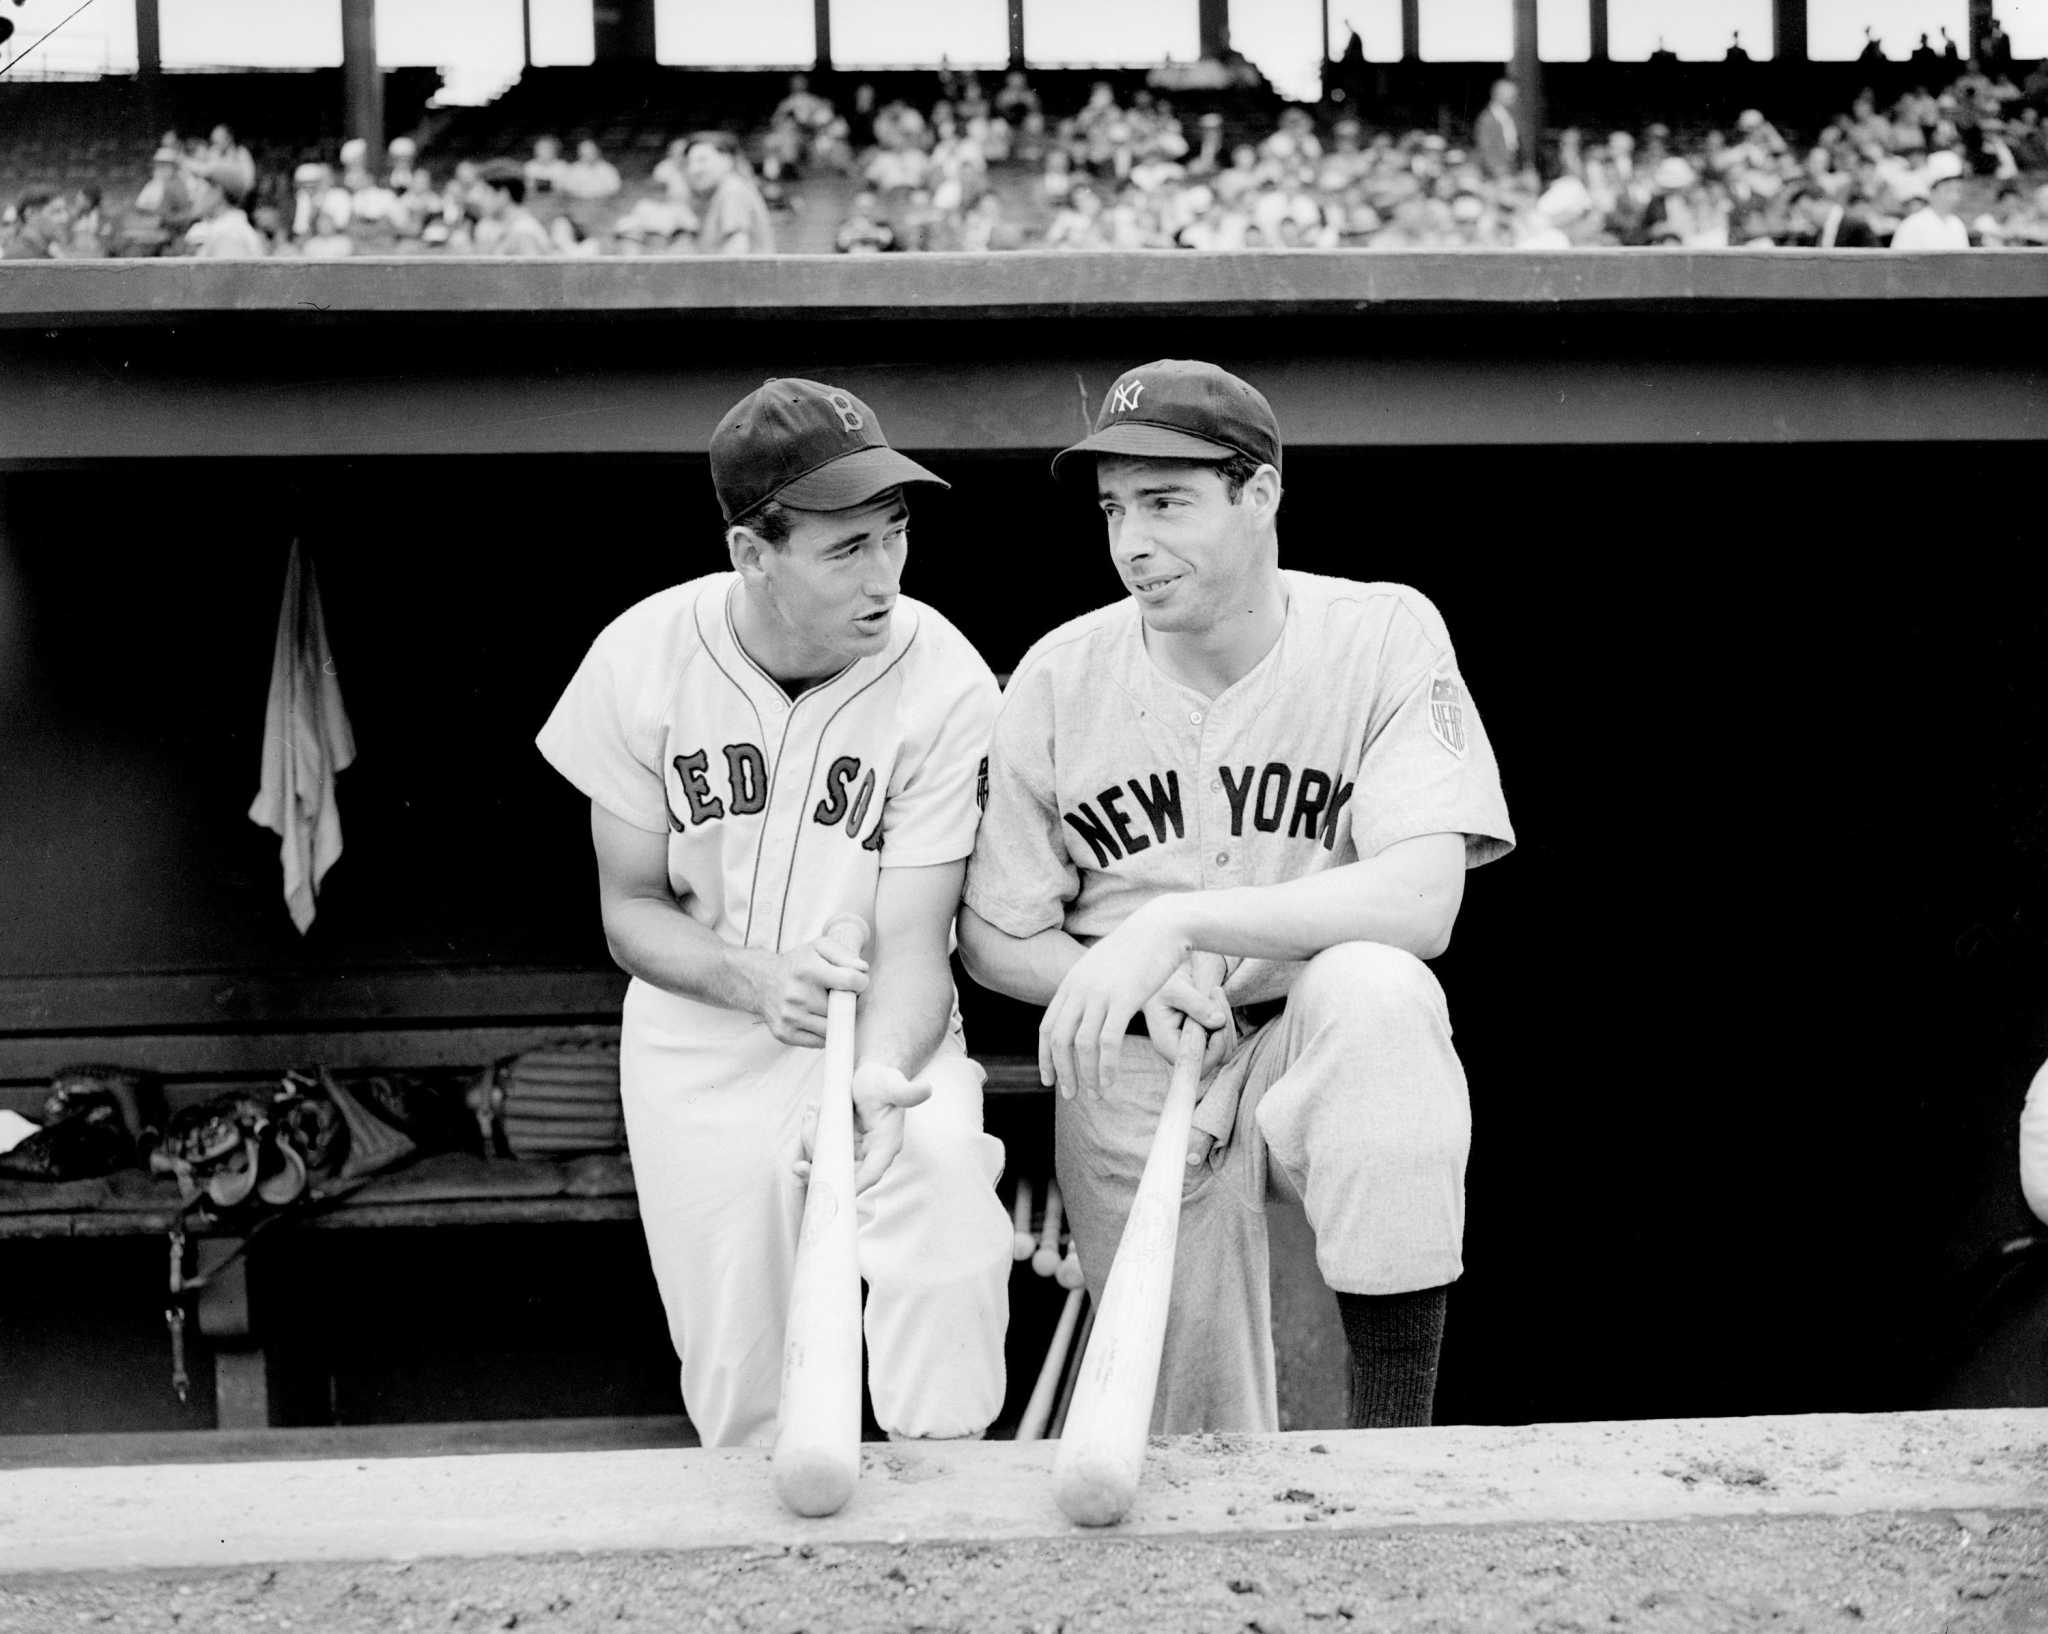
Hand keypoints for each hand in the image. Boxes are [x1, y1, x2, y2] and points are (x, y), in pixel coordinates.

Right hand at [744, 935, 869, 1047]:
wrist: (762, 981)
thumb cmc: (797, 964)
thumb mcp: (820, 948)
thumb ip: (844, 954)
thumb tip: (862, 970)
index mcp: (807, 970)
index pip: (851, 982)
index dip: (860, 982)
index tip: (856, 982)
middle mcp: (796, 995)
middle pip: (843, 1009)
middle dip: (848, 1003)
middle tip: (840, 996)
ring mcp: (789, 1017)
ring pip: (833, 1028)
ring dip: (836, 1020)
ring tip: (826, 1006)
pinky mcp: (785, 1034)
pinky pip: (819, 1042)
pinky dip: (823, 1032)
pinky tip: (816, 1018)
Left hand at [794, 1061, 933, 1192]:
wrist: (872, 1074)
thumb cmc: (885, 1080)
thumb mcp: (894, 1084)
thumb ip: (908, 1092)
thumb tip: (926, 1090)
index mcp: (886, 1146)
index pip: (869, 1174)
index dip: (850, 1184)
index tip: (829, 1187)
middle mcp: (869, 1154)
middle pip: (841, 1171)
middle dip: (819, 1163)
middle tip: (800, 1161)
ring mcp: (852, 1151)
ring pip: (826, 1159)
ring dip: (812, 1139)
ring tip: (813, 1111)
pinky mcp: (839, 1145)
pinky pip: (819, 1147)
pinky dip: (811, 1133)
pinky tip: (812, 1111)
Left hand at [1038, 899, 1212, 1100]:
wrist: (1160, 926)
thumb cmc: (1136, 948)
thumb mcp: (1101, 966)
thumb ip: (1087, 987)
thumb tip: (1082, 1006)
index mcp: (1071, 983)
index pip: (1047, 1028)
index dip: (1045, 1057)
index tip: (1048, 1079)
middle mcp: (1080, 989)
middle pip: (1060, 1040)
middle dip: (1062, 1072)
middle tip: (1070, 1095)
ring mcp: (1101, 993)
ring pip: (1082, 1045)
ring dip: (1086, 1075)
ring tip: (1095, 1094)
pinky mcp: (1125, 998)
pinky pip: (1108, 1042)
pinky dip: (1106, 1068)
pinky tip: (1110, 1083)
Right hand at [1140, 960, 1235, 1078]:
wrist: (1166, 976)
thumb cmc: (1164, 983)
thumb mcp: (1176, 989)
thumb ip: (1196, 1004)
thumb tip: (1220, 1021)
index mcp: (1167, 1045)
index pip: (1197, 1062)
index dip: (1215, 1046)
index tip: (1218, 1018)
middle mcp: (1181, 1052)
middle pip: (1217, 1057)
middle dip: (1224, 1027)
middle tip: (1215, 993)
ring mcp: (1195, 1048)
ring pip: (1226, 1048)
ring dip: (1228, 1020)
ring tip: (1214, 992)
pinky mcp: (1206, 1040)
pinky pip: (1228, 1039)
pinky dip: (1228, 1019)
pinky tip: (1216, 999)